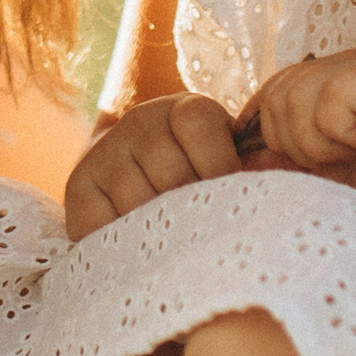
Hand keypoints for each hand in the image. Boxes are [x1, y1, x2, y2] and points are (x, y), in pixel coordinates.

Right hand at [63, 94, 242, 240]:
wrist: (137, 175)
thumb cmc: (200, 177)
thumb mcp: (229, 158)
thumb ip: (255, 163)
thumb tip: (278, 166)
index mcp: (185, 109)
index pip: (197, 124)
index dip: (217, 166)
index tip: (230, 198)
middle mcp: (139, 122)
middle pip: (170, 174)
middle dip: (191, 211)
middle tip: (201, 232)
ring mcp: (104, 153)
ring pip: (136, 204)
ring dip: (158, 233)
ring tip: (173, 245)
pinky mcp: (78, 187)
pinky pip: (99, 224)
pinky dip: (120, 244)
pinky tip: (136, 246)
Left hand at [238, 47, 355, 219]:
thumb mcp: (309, 166)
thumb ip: (272, 148)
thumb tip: (233, 144)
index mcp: (332, 72)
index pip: (270, 88)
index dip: (273, 134)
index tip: (310, 163)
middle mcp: (353, 59)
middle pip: (279, 91)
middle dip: (295, 141)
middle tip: (339, 159)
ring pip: (299, 92)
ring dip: (318, 141)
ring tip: (355, 153)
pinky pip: (332, 96)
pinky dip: (339, 132)